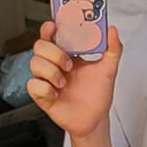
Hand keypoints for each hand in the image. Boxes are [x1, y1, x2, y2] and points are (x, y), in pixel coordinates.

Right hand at [27, 22, 122, 138]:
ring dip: (51, 71)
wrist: (95, 120)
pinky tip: (56, 94)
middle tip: (69, 65)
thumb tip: (113, 31)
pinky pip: (33, 85)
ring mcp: (47, 79)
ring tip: (64, 82)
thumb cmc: (97, 95)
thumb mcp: (108, 70)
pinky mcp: (42, 95)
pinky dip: (45, 88)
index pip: (51, 35)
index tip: (54, 27)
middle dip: (54, 53)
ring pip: (34, 63)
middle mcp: (54, 64)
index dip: (48, 28)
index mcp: (67, 54)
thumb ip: (113, 49)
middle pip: (39, 46)